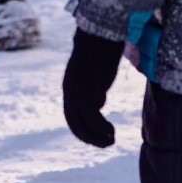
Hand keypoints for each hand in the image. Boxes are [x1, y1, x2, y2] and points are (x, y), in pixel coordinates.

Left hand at [62, 28, 123, 147]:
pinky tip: (112, 132)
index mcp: (69, 86)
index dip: (81, 128)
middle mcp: (70, 92)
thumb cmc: (100, 51)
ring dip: (97, 137)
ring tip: (111, 141)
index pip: (71, 115)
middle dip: (89, 137)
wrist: (98, 38)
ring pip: (83, 125)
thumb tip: (98, 105)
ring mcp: (77, 94)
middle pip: (75, 123)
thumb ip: (94, 89)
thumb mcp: (95, 74)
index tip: (95, 136)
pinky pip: (93, 119)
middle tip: (104, 144)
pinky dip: (102, 130)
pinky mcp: (87, 94)